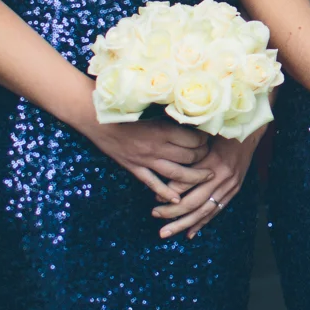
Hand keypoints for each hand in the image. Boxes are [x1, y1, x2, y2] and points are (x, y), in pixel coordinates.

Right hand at [87, 116, 212, 203]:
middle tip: (210, 156)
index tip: (210, 139)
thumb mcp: (152, 111)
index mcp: (163, 129)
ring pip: (176, 173)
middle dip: (203, 158)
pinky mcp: (134, 168)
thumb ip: (171, 117)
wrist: (98, 120)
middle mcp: (157, 146)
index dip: (205, 140)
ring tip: (207, 178)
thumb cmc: (127, 111)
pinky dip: (165, 192)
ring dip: (193, 177)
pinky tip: (176, 199)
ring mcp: (145, 159)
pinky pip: (153, 183)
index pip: (194, 139)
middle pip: (189, 157)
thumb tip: (193, 118)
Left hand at [154, 131, 260, 238]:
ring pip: (204, 211)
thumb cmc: (222, 132)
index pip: (187, 183)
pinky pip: (216, 211)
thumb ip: (188, 153)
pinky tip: (189, 233)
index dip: (169, 191)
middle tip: (154, 215)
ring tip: (166, 232)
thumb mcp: (204, 138)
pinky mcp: (233, 191)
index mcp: (212, 162)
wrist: (249, 133)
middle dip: (172, 212)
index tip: (155, 196)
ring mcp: (229, 186)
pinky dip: (202, 223)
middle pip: (193, 201)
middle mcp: (221, 178)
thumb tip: (166, 169)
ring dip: (184, 223)